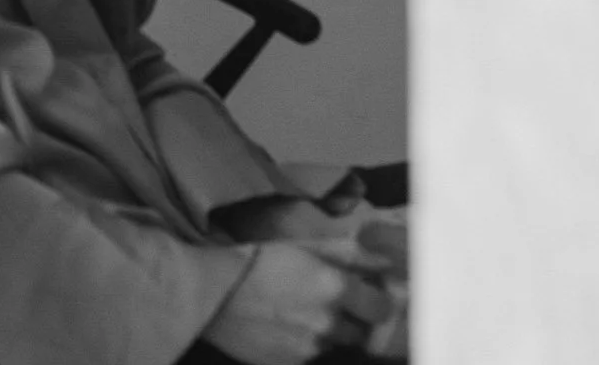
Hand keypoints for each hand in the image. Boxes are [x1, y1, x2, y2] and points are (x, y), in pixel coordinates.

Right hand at [205, 239, 395, 364]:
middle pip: (360, 331)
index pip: (381, 308)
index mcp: (335, 288)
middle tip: (327, 302)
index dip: (376, 301)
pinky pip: (310, 357)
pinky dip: (304, 345)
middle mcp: (329, 323)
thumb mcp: (304, 246)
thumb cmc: (258, 259)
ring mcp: (311, 350)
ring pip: (333, 344)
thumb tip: (385, 261)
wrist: (214, 292)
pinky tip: (284, 328)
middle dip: (351, 319)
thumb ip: (350, 254)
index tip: (366, 295)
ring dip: (326, 332)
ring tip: (298, 313)